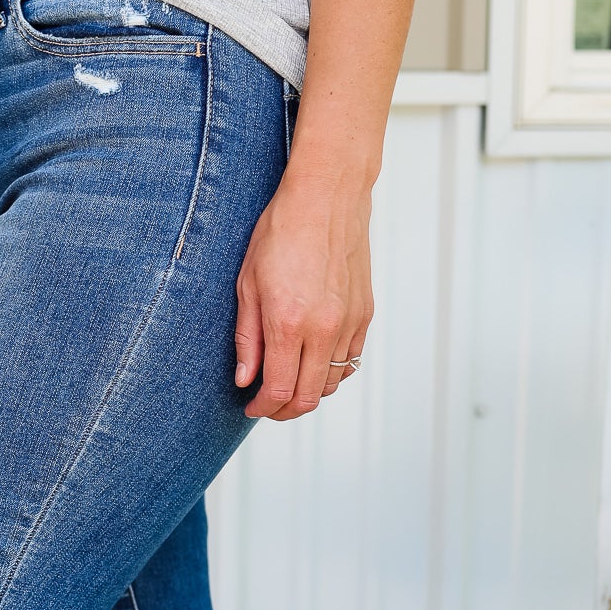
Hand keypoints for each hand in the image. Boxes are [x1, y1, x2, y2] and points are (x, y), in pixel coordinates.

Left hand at [233, 158, 372, 419]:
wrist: (326, 198)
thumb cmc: (280, 233)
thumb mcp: (247, 285)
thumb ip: (247, 338)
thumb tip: (245, 380)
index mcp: (288, 323)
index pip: (279, 390)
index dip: (262, 408)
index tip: (251, 407)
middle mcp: (323, 329)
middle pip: (309, 397)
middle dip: (285, 410)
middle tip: (268, 406)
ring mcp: (349, 322)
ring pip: (332, 383)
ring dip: (309, 391)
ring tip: (288, 382)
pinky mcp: (365, 313)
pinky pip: (351, 360)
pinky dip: (332, 371)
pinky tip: (313, 361)